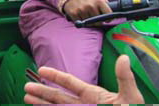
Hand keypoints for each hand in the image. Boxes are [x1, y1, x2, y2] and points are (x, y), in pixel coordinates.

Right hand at [24, 54, 142, 103]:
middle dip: (42, 91)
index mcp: (94, 95)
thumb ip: (124, 78)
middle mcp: (85, 104)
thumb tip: (124, 58)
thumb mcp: (131, 97)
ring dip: (42, 103)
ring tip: (27, 98)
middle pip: (59, 96)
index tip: (42, 69)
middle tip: (27, 86)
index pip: (71, 82)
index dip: (56, 76)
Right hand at [63, 0, 110, 20]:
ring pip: (90, 23)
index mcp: (99, 1)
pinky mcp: (74, 13)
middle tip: (95, 18)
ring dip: (89, 21)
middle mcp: (91, 6)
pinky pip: (81, 22)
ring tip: (87, 15)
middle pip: (99, 22)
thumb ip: (105, 4)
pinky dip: (81, 21)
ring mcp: (82, 10)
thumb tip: (112, 14)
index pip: (108, 14)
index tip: (107, 19)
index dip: (109, 19)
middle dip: (98, 21)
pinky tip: (81, 15)